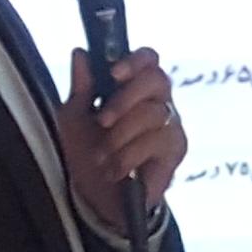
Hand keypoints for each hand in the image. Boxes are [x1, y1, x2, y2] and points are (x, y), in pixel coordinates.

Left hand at [58, 46, 184, 239]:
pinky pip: (158, 140)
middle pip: (157, 79)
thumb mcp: (74, 118)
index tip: (114, 72)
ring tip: (103, 156)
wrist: (97, 199)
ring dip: (120, 136)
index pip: (148, 59)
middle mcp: (158, 102)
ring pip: (153, 113)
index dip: (135, 60)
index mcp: (135, 88)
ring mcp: (170, 125)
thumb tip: (80, 53)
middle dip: (125, 98)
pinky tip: (116, 169)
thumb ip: (81, 86)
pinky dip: (130, 155)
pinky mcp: (176, 149)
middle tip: (102, 120)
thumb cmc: (88, 154)